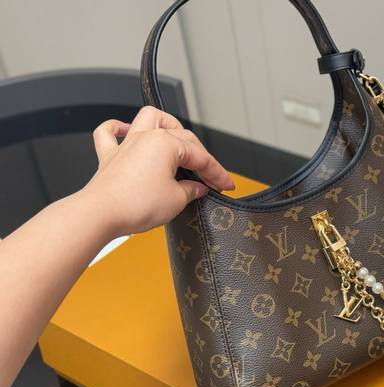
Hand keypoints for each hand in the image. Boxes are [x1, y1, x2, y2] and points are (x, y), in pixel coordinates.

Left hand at [83, 106, 233, 236]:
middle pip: (182, 138)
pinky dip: (118, 128)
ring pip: (149, 118)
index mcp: (166, 143)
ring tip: (178, 139)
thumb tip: (197, 188)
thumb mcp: (176, 200)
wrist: (100, 214)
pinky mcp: (110, 157)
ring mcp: (126, 145)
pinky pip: (109, 133)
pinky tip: (126, 130)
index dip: (217, 173)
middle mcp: (146, 137)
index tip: (225, 185)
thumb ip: (191, 190)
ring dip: (166, 124)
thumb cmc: (134, 204)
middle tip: (210, 178)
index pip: (201, 157)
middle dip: (200, 157)